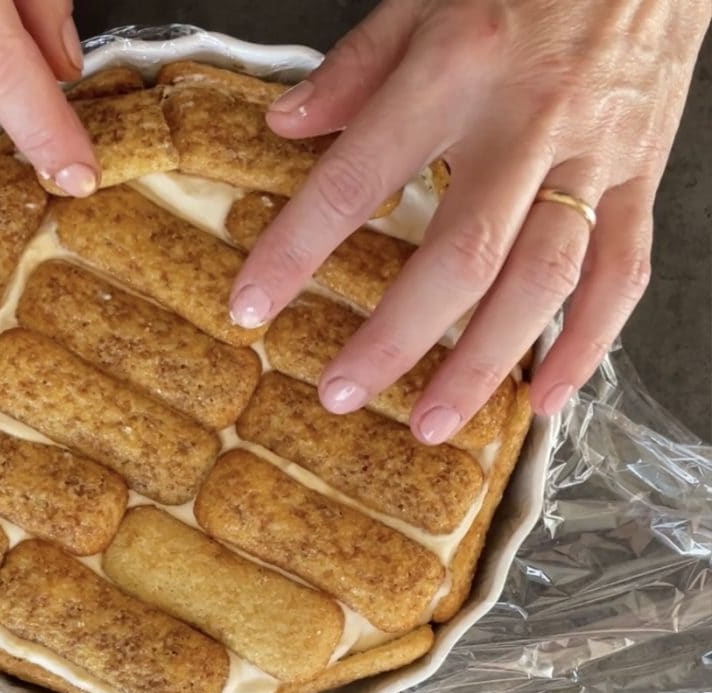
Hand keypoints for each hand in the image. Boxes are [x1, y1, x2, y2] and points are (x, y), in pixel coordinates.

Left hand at [230, 0, 710, 441]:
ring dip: (486, 364)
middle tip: (342, 394)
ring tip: (432, 423)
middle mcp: (529, 121)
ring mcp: (594, 155)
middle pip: (462, 255)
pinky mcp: (643, 174)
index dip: (296, 251)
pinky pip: (624, 273)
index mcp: (457, 70)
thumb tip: (284, 124)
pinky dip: (588, 343)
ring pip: (543, 280)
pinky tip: (545, 396)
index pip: (356, 180)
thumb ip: (356, 66)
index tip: (251, 306)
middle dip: (397, 338)